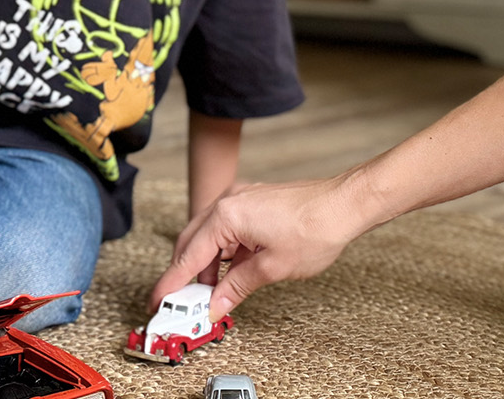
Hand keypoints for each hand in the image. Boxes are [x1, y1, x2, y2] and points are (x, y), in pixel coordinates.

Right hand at [150, 172, 379, 321]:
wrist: (345, 204)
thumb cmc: (315, 228)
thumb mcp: (271, 268)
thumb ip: (237, 287)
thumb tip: (215, 305)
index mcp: (227, 215)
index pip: (188, 256)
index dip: (172, 283)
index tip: (158, 301)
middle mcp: (228, 201)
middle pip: (192, 242)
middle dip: (186, 274)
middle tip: (181, 303)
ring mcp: (241, 198)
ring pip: (209, 236)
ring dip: (208, 264)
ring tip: (213, 294)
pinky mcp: (253, 201)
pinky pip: (226, 228)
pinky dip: (223, 251)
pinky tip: (231, 271)